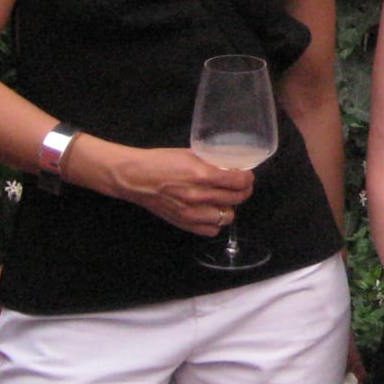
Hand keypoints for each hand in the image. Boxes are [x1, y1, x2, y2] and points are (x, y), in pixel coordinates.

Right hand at [92, 141, 255, 234]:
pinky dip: (214, 222)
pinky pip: (211, 230)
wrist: (135, 178)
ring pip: (227, 217)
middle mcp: (200, 196)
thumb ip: (211, 161)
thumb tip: (231, 165)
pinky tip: (210, 212)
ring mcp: (192, 213)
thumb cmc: (161, 161)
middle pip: (237, 198)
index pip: (239, 181)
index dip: (247, 178)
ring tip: (224, 200)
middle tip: (240, 186)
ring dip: (229, 207)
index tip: (246, 175)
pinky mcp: (183, 223)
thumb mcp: (190, 153)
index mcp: (202, 174)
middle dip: (243, 191)